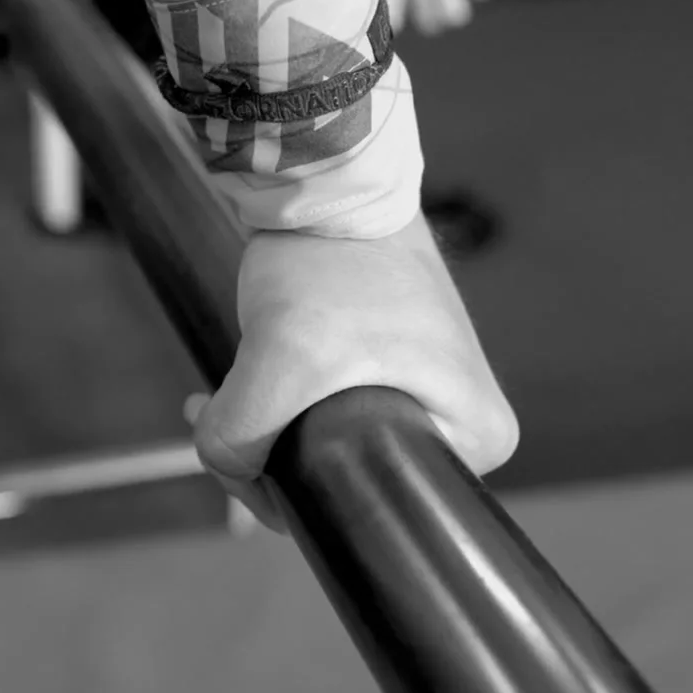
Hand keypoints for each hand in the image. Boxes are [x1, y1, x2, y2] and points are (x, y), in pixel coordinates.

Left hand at [187, 214, 518, 529]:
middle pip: (347, 481)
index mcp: (480, 436)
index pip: (376, 508)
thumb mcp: (284, 358)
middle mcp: (468, 425)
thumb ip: (242, 436)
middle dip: (270, 462)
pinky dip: (276, 405)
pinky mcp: (395, 368)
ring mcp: (431, 394)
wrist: (331, 184)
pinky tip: (226, 388)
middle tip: (217, 424)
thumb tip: (230, 470)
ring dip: (263, 431)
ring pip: (326, 448)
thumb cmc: (334, 264)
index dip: (294, 497)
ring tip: (213, 399)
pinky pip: (327, 414)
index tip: (244, 463)